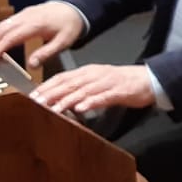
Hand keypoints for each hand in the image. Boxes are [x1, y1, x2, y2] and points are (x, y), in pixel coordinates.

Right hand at [0, 0, 85, 70]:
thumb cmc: (70, 25)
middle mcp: (26, 17)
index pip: (11, 37)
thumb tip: (31, 65)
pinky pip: (6, 22)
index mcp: (35, 24)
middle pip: (2, 30)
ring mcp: (24, 13)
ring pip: (2, 25)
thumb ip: (46, 53)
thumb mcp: (63, 42)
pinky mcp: (23, 13)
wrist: (75, 8)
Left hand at [33, 63, 155, 116]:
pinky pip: (103, 97)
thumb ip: (80, 90)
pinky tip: (81, 109)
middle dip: (51, 93)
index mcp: (88, 72)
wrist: (148, 79)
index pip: (63, 77)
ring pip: (83, 91)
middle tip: (36, 103)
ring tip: (53, 109)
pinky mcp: (118, 91)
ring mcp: (106, 82)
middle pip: (69, 84)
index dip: (47, 86)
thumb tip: (62, 100)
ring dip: (67, 100)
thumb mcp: (98, 83)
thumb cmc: (122, 83)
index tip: (32, 96)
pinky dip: (91, 102)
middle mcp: (94, 75)